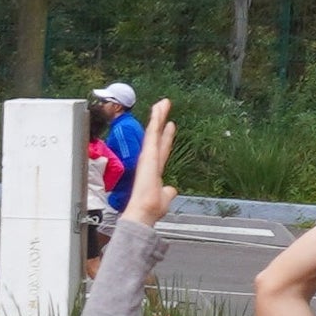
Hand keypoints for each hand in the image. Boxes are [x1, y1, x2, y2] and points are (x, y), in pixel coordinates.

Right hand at [123, 99, 179, 220]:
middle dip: (161, 121)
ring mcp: (148, 157)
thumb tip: (172, 190)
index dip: (166, 137)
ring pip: (154, 132)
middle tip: (163, 105)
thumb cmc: (150, 209)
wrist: (143, 213)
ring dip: (158, 117)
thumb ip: (168, 192)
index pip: (162, 150)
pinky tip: (158, 110)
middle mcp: (151, 162)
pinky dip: (155, 122)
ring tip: (162, 103)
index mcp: (155, 171)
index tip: (170, 125)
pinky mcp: (147, 155)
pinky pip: (152, 134)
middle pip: (157, 137)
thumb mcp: (164, 199)